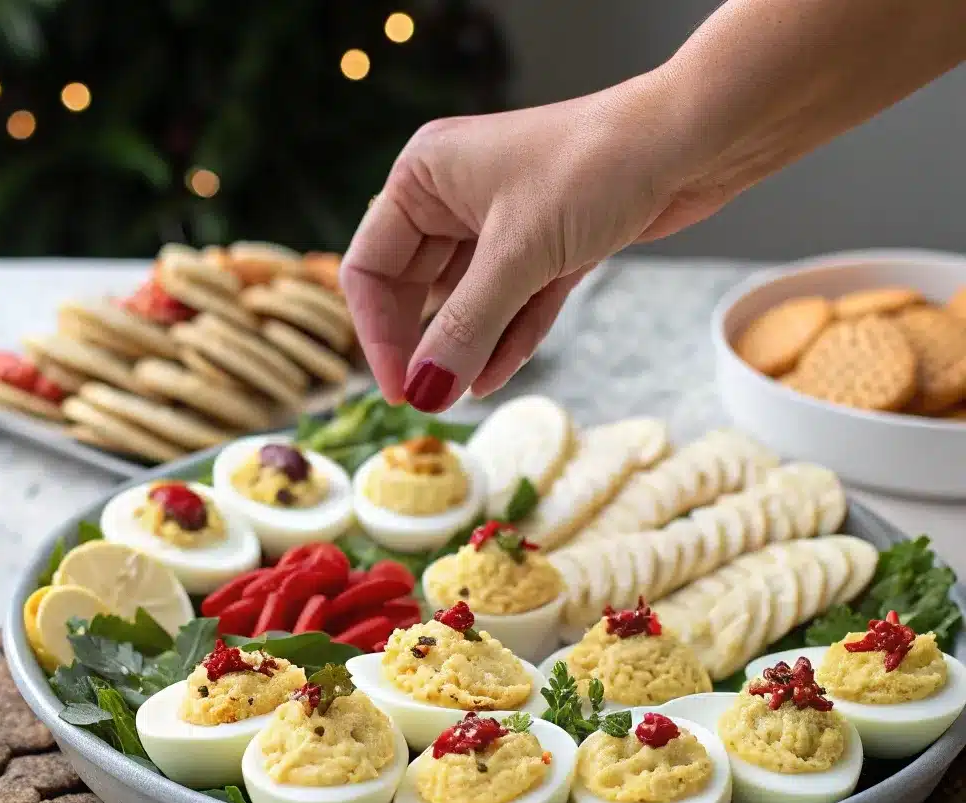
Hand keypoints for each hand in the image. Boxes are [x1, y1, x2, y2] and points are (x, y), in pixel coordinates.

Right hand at [340, 71, 717, 410]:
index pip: (371, 268)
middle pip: (415, 290)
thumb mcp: (519, 255)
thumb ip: (465, 328)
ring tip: (464, 395)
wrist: (694, 139)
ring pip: (468, 302)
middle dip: (428, 345)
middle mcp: (454, 197)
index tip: (402, 389)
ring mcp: (502, 224)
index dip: (380, 334)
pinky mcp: (546, 246)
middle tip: (432, 401)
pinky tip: (493, 377)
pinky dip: (506, 338)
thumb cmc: (597, 167)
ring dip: (468, 348)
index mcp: (425, 176)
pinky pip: (512, 304)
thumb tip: (423, 393)